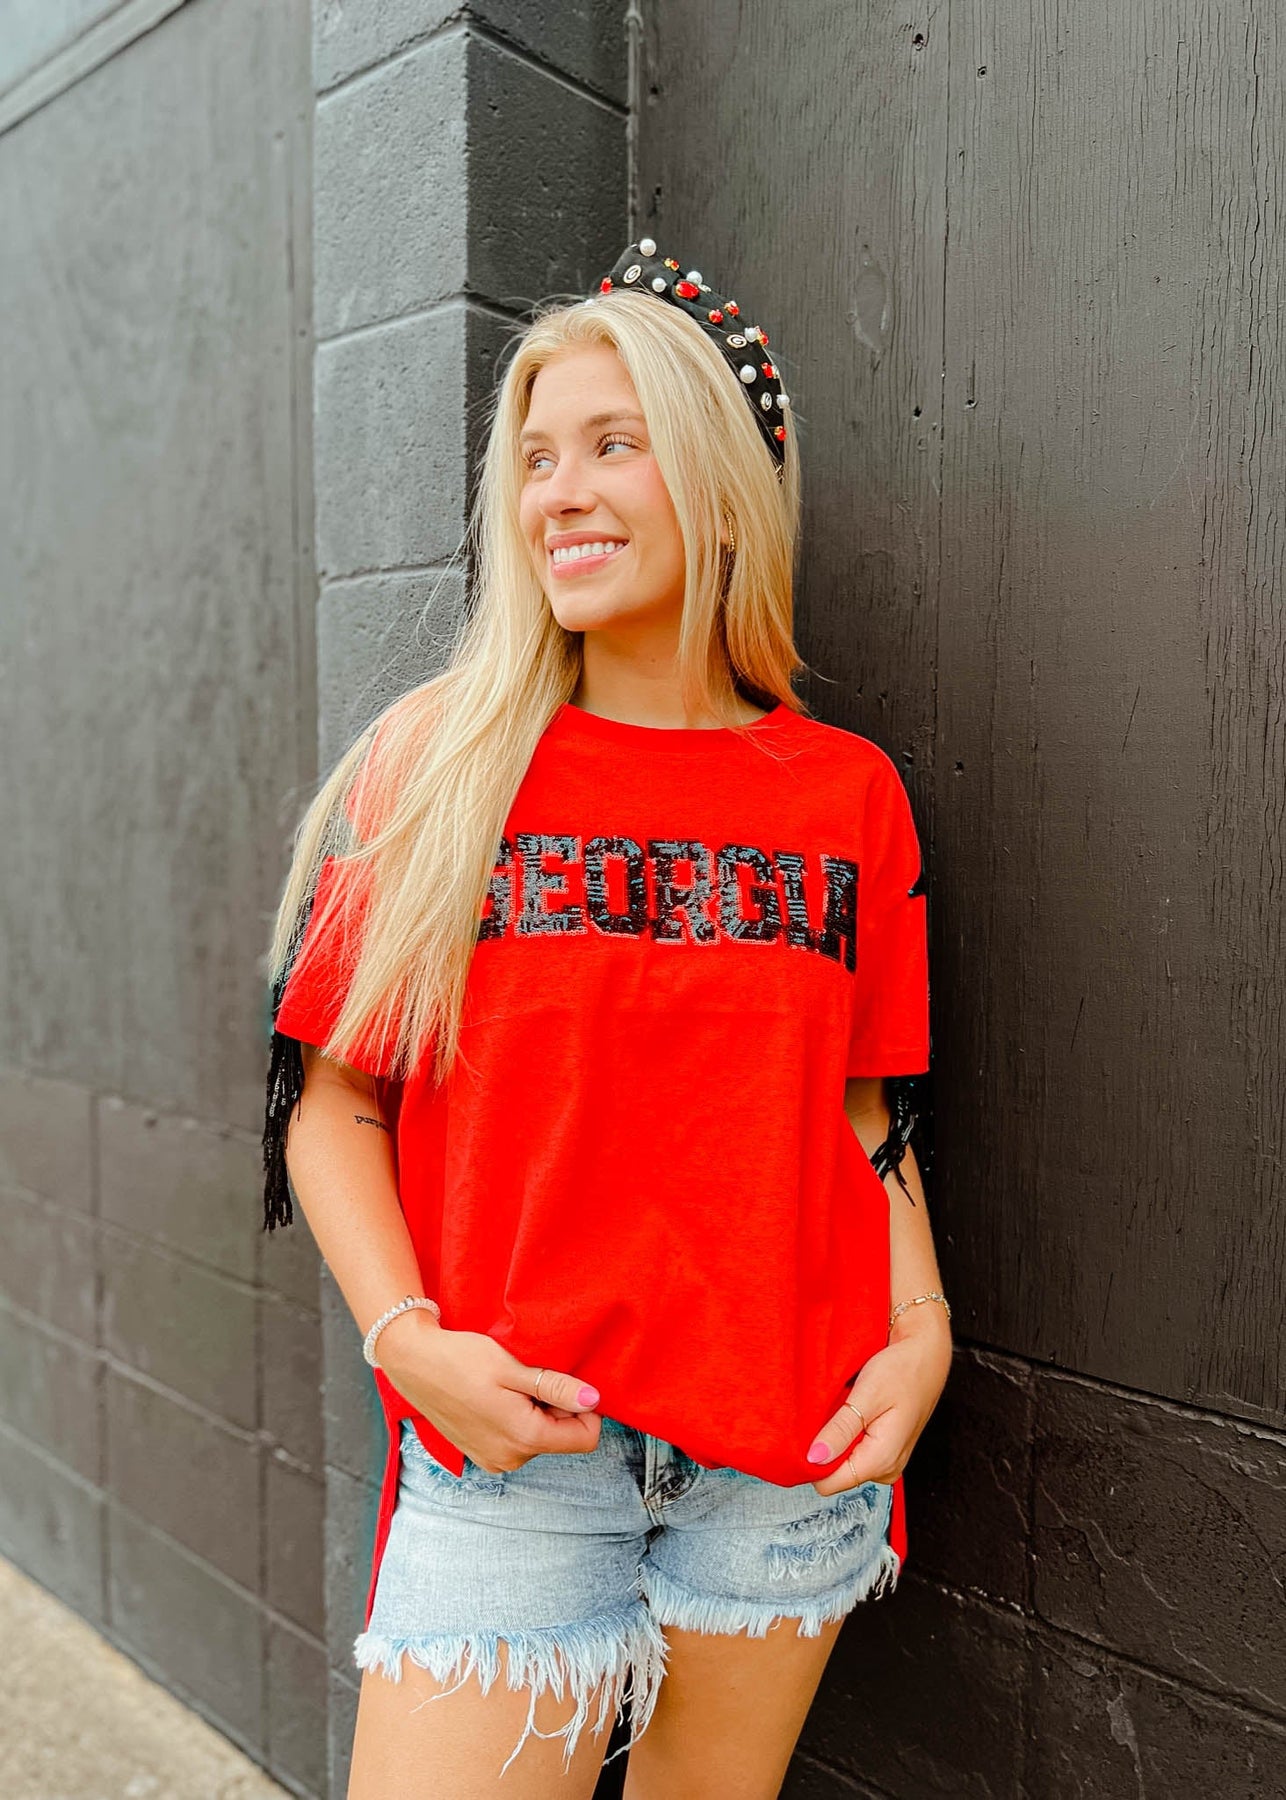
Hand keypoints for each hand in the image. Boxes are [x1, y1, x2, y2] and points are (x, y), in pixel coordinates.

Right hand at [375, 1314, 602, 1473]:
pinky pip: (517, 1440)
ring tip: (507, 1385)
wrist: (414, 1363)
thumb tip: (594, 1400)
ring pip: (539, 1438)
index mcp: (524, 1438)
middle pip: (561, 1437)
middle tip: (528, 1378)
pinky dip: (516, 1419)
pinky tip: (494, 1397)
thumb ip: (556, 1389)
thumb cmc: (462, 1359)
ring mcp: (494, 1460)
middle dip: (556, 1408)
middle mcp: (511, 1459)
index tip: (565, 1383)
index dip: (585, 1408)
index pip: (586, 1438)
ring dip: (535, 1411)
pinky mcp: (482, 1455)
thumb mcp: (513, 1368)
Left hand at [805, 1314, 951, 1496]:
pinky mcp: (886, 1450)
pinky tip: (851, 1411)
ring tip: (842, 1408)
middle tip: (828, 1412)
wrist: (927, 1354)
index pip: (829, 1482)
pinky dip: (846, 1433)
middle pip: (835, 1473)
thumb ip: (841, 1429)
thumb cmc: (902, 1369)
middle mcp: (886, 1468)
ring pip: (844, 1462)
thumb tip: (814, 1458)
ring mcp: (887, 1461)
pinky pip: (855, 1451)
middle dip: (824, 1446)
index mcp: (882, 1460)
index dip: (812, 1460)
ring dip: (835, 1438)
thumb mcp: (868, 1394)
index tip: (805, 1433)